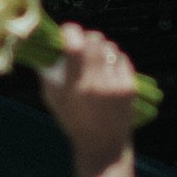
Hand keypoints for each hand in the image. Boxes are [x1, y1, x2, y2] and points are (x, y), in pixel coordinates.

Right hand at [37, 24, 140, 176]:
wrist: (103, 145)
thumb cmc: (73, 122)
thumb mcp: (54, 100)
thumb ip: (48, 74)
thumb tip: (46, 48)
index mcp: (76, 86)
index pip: (76, 46)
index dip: (71, 32)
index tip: (67, 32)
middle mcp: (97, 83)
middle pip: (95, 40)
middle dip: (86, 38)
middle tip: (81, 45)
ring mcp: (116, 84)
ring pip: (110, 47)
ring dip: (101, 49)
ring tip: (95, 61)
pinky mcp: (130, 86)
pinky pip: (122, 58)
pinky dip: (113, 59)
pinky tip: (107, 70)